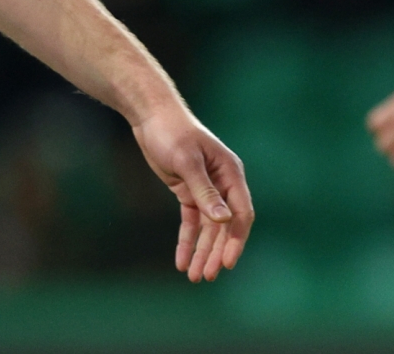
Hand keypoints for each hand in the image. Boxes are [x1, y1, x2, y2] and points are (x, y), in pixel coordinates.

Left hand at [131, 105, 253, 282]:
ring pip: (208, 228)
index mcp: (231, 174)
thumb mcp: (187, 161)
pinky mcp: (188, 192)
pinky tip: (181, 261)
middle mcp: (223, 184)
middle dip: (216, 252)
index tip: (226, 263)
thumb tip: (224, 220)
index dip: (236, 240)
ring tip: (193, 276)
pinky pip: (191, 222)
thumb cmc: (173, 133)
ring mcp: (206, 190)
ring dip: (202, 251)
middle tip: (205, 276)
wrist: (152, 117)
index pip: (241, 213)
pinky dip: (187, 241)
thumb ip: (205, 191)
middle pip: (224, 226)